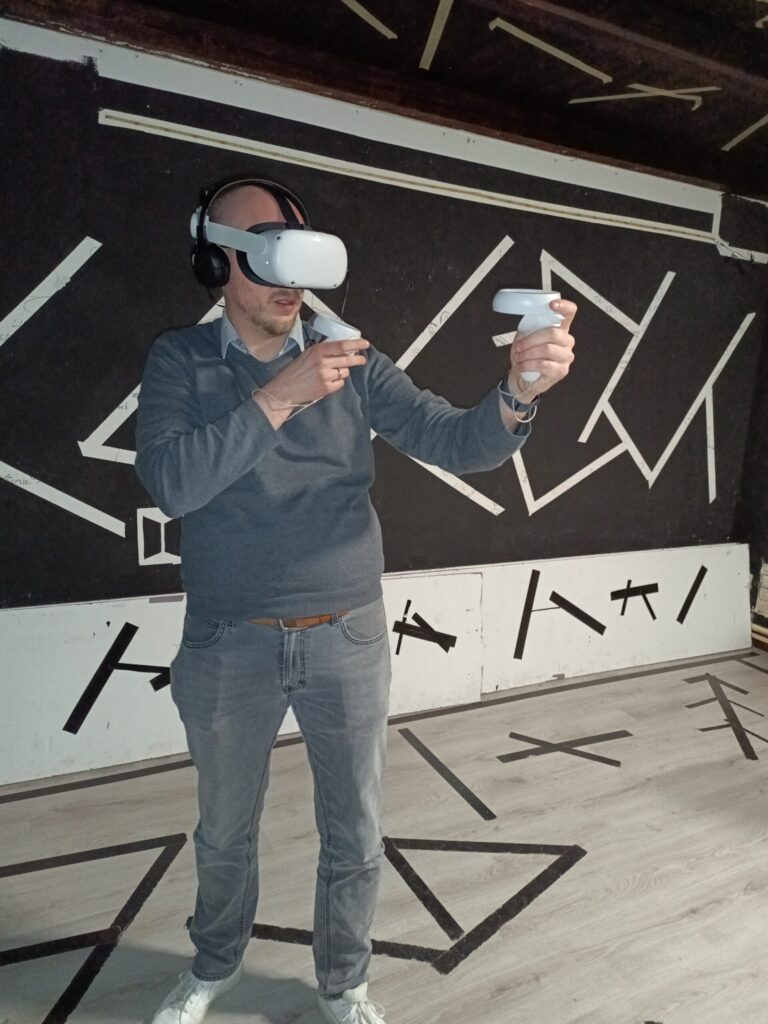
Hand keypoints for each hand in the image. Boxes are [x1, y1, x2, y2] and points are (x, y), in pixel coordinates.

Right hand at [253, 338, 368, 427]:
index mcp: (317, 351)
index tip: (365, 344)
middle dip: (358, 360)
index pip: (342, 345)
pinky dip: (337, 383)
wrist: (284, 389)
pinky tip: (327, 382)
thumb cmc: (295, 371)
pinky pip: (340, 383)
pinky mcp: (326, 388)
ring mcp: (325, 375)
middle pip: (348, 360)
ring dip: (342, 372)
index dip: (356, 344)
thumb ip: (322, 352)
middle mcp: (323, 362)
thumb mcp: (307, 355)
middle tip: (362, 360)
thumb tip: (341, 349)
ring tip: (331, 374)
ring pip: (345, 372)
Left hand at [507, 299, 575, 398]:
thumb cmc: (526, 357)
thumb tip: (526, 329)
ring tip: (519, 357)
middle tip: (519, 346)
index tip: (552, 305)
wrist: (523, 378)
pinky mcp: (561, 371)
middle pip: (553, 333)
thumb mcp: (525, 339)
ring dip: (528, 353)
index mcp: (560, 329)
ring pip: (547, 349)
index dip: (563, 306)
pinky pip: (543, 364)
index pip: (569, 312)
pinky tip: (522, 366)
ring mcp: (566, 356)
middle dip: (531, 340)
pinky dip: (528, 364)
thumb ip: (529, 329)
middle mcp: (566, 341)